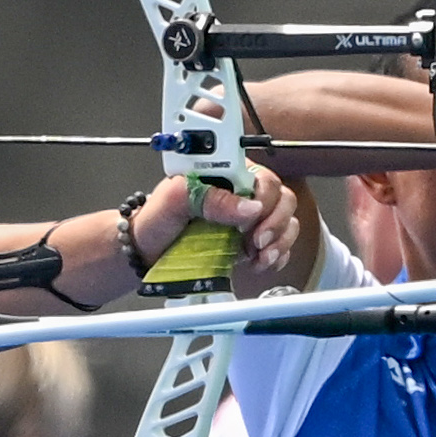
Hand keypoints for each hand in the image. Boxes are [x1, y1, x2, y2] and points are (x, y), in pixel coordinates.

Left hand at [135, 169, 307, 293]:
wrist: (148, 250)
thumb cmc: (157, 217)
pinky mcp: (252, 242)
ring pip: (288, 221)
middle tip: (255, 241)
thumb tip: (248, 207)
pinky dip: (277, 256)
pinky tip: (259, 262)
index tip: (249, 219)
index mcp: (228, 173)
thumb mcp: (175, 198)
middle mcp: (243, 193)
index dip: (264, 198)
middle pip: (283, 198)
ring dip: (280, 242)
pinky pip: (281, 245)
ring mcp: (250, 219)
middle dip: (276, 222)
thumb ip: (210, 197)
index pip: (264, 177)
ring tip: (259, 256)